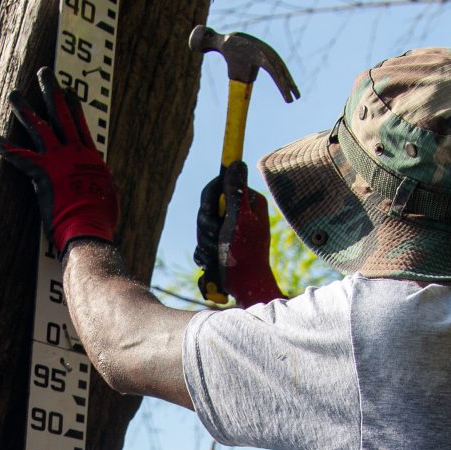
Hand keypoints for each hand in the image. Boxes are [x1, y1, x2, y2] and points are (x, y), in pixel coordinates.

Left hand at [0, 66, 119, 249]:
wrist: (88, 228)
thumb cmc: (100, 219)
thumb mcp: (110, 196)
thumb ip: (106, 182)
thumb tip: (109, 176)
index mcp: (90, 158)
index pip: (80, 124)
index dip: (73, 106)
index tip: (69, 90)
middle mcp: (73, 152)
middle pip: (60, 116)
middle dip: (51, 92)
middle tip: (44, 73)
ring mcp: (57, 160)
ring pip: (38, 128)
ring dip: (24, 109)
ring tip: (14, 94)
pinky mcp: (42, 172)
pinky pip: (19, 156)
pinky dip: (5, 147)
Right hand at [194, 162, 282, 306]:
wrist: (245, 288)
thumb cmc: (244, 253)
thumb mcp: (238, 218)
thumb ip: (235, 190)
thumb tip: (236, 162)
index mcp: (249, 201)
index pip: (218, 185)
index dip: (210, 199)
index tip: (212, 213)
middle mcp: (240, 214)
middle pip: (207, 206)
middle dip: (206, 225)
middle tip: (216, 237)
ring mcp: (230, 231)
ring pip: (202, 226)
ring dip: (205, 242)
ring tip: (217, 253)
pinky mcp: (221, 247)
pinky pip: (202, 243)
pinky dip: (204, 253)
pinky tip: (212, 262)